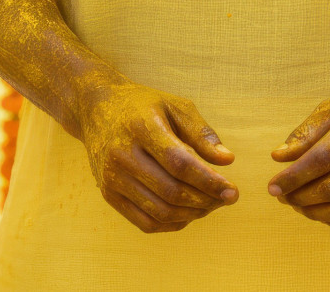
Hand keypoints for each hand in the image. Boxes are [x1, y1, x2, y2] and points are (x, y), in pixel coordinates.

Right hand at [78, 73, 238, 232]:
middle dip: (206, 200)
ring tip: (212, 205)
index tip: (233, 190)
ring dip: (192, 214)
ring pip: (160, 211)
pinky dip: (172, 223)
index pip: (179, 163)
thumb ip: (201, 133)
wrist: (96, 109)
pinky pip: (145, 222)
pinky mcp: (108, 195)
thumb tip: (228, 160)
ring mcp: (112, 178)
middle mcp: (122, 154)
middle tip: (227, 198)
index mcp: (141, 126)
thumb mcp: (174, 105)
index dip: (208, 181)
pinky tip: (189, 213)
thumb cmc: (143, 105)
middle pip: (171, 191)